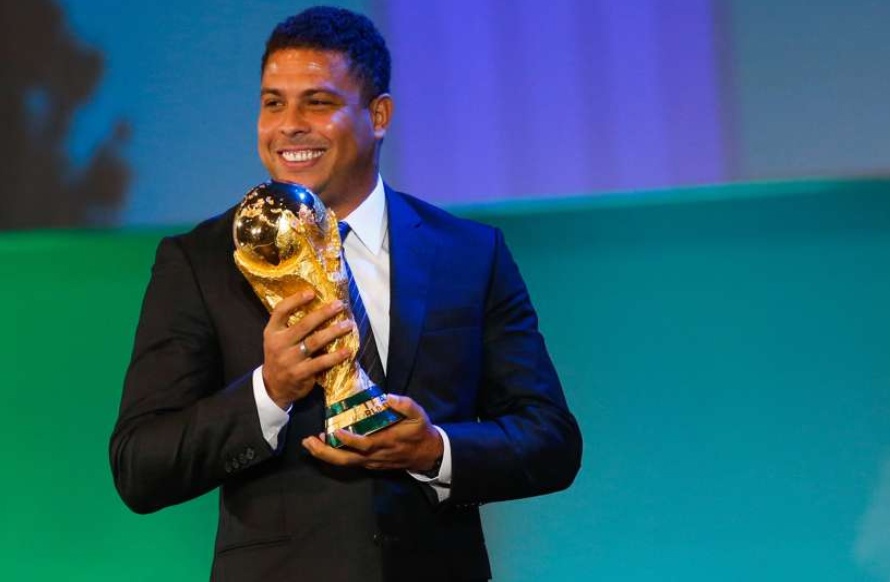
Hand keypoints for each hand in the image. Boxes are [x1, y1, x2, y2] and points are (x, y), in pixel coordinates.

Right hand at [262, 291, 354, 408]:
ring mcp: (289, 360)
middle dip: (324, 313)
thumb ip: (290, 325)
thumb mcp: (277, 339)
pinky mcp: (300, 373)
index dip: (295, 300)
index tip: (312, 292)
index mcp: (272, 332)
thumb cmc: (280, 356)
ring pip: (315, 342)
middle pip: (304, 325)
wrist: (273, 386)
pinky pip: (321, 362)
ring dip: (334, 331)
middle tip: (339, 305)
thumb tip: (318, 306)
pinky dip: (335, 356)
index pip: (280, 311)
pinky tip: (347, 350)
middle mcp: (279, 344)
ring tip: (348, 325)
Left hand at [302, 394, 443, 471]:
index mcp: (386, 441)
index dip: (349, 440)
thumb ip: (405, 404)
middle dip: (325, 453)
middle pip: (347, 460)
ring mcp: (371, 462)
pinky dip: (333, 455)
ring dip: (325, 455)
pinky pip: (349, 462)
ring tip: (309, 443)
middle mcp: (375, 455)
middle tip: (308, 442)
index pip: (364, 444)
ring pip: (345, 463)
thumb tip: (388, 397)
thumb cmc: (420, 431)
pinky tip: (323, 445)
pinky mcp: (369, 464)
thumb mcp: (418, 414)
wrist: (427, 454)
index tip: (335, 431)